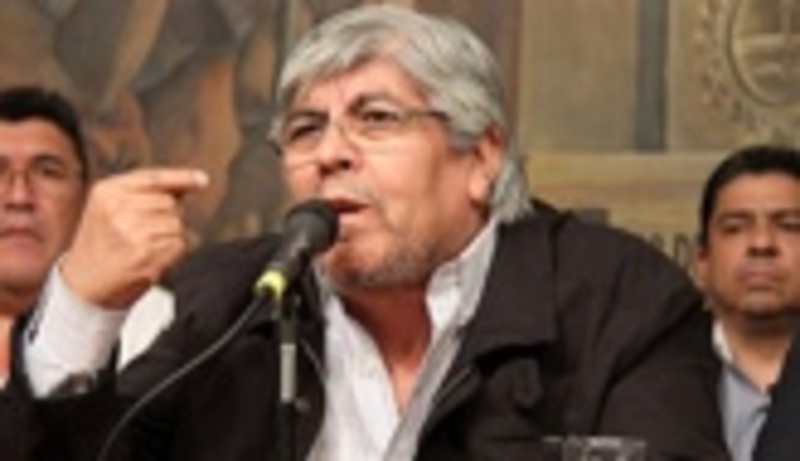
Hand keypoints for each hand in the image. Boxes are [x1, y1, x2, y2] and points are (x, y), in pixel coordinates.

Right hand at [61, 168, 208, 308]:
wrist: (83, 284)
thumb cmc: (102, 243)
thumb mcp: (110, 207)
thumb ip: (147, 192)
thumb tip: (194, 181)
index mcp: (107, 192)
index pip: (153, 178)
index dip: (182, 177)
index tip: (203, 180)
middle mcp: (117, 209)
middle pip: (170, 203)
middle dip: (168, 216)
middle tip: (145, 233)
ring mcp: (131, 232)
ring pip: (177, 224)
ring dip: (171, 236)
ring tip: (145, 246)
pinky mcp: (145, 255)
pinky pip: (180, 244)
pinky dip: (174, 252)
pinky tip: (152, 258)